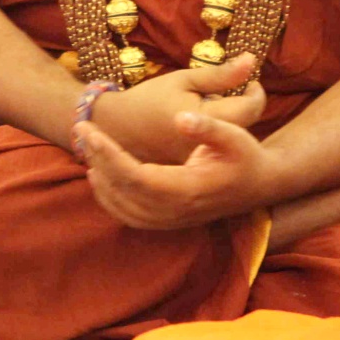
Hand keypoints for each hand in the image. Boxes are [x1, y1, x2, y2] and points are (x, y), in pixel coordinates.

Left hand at [76, 106, 278, 229]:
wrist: (259, 186)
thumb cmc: (246, 157)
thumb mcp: (236, 136)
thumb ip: (208, 128)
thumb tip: (181, 118)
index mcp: (188, 189)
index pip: (136, 176)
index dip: (109, 154)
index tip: (90, 130)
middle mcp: (176, 211)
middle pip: (124, 190)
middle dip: (98, 159)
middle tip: (81, 129)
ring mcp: (171, 220)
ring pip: (122, 207)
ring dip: (101, 178)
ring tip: (87, 147)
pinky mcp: (167, 221)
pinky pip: (129, 216)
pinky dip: (109, 198)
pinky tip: (100, 174)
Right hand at [89, 55, 264, 165]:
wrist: (117, 128)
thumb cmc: (150, 99)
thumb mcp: (184, 79)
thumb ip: (220, 74)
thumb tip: (251, 60)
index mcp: (205, 118)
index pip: (250, 108)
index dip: (255, 91)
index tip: (249, 80)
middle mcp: (207, 144)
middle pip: (245, 125)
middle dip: (243, 104)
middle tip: (229, 89)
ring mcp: (201, 160)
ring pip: (232, 138)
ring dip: (230, 119)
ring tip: (210, 105)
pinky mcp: (194, 168)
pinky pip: (217, 149)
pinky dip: (215, 134)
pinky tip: (200, 126)